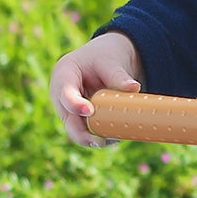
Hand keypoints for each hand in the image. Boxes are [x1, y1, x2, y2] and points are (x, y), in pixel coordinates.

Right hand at [50, 31, 143, 147]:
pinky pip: (88, 131)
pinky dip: (100, 136)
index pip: (65, 93)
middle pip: (67, 119)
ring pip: (77, 130)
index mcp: (64, 75)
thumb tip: (134, 88)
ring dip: (93, 138)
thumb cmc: (104, 56)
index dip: (75, 104)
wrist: (106, 59)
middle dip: (82, 133)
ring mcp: (69, 109)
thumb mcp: (110, 61)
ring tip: (114, 140)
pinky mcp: (80, 119)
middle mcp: (62, 95)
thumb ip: (118, 75)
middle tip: (101, 141)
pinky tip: (115, 139)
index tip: (89, 111)